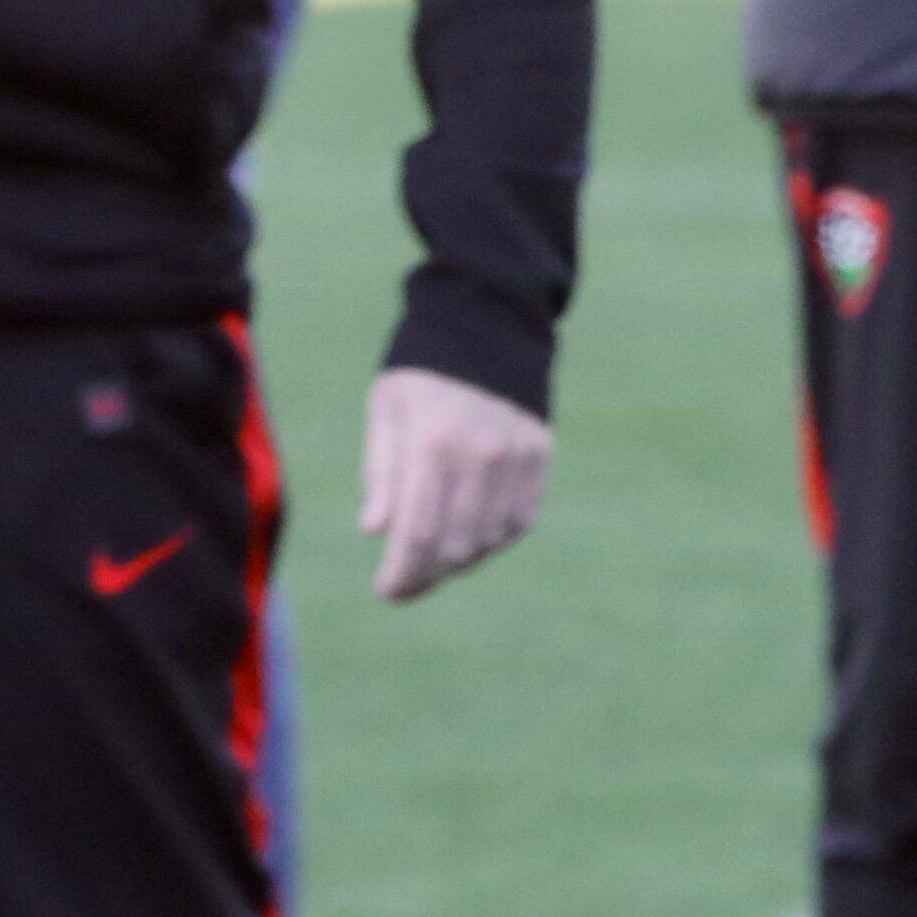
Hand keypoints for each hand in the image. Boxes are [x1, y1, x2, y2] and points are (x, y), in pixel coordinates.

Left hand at [360, 367, 550, 602]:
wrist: (489, 323)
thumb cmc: (423, 374)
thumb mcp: (386, 413)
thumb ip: (382, 474)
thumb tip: (376, 533)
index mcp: (432, 443)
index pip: (418, 533)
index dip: (401, 575)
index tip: (386, 593)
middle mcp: (481, 453)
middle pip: (456, 546)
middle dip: (426, 575)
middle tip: (405, 583)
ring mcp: (517, 454)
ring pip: (491, 539)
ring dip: (461, 559)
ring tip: (436, 555)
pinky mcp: (539, 453)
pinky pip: (520, 519)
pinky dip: (495, 537)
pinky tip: (472, 533)